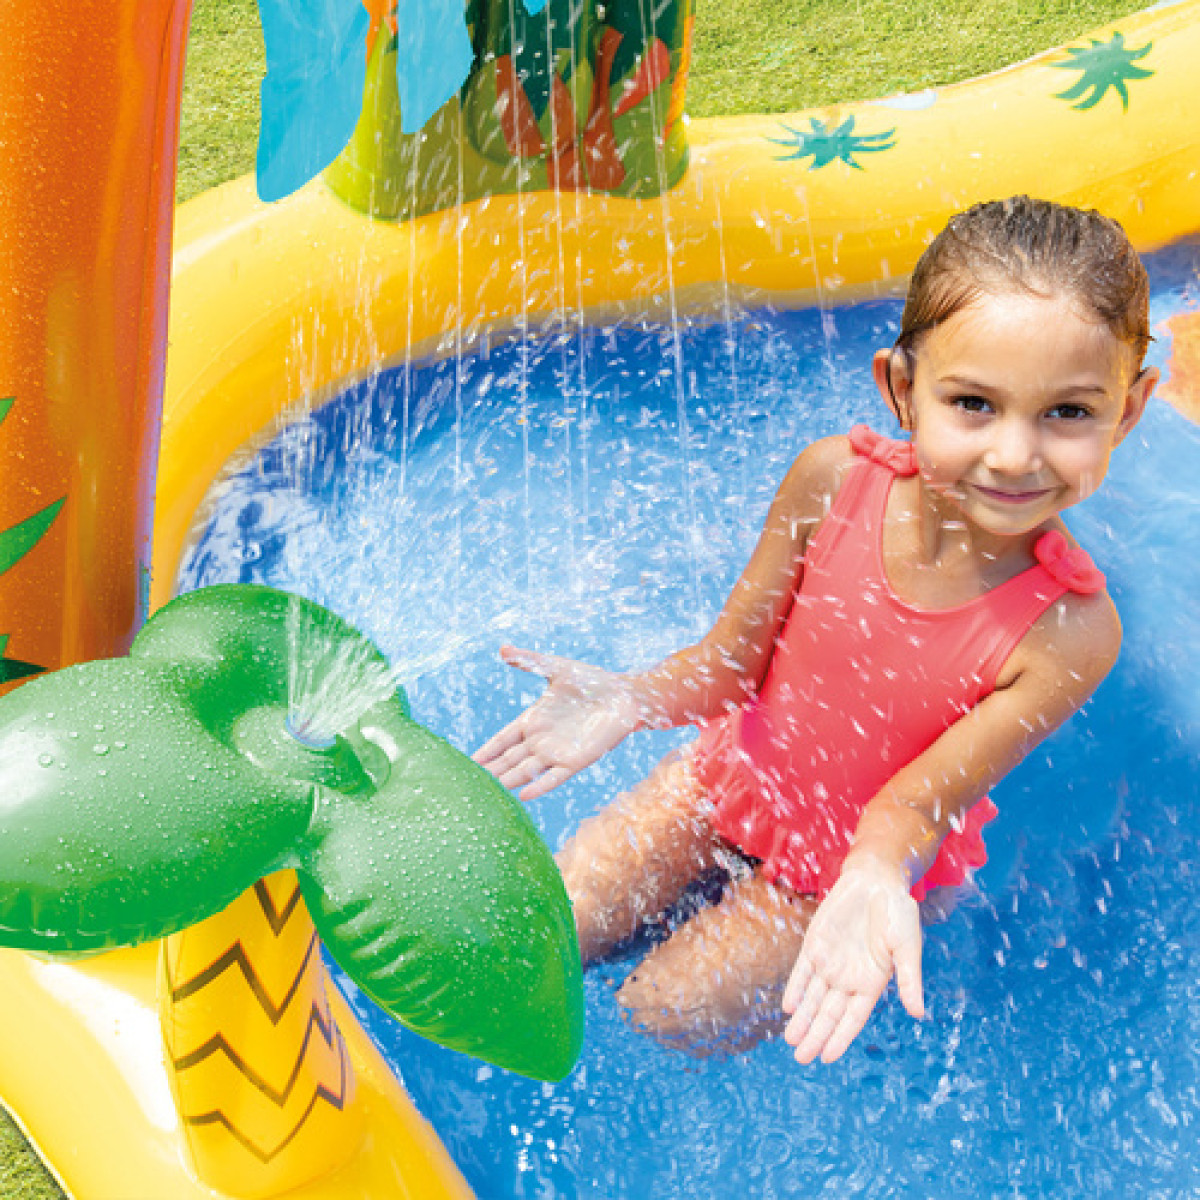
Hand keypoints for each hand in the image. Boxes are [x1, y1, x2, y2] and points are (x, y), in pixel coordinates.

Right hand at [473, 646, 640, 799]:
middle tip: (466, 786)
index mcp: (533, 720)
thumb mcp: (556, 668)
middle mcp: (541, 740)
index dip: (486, 751)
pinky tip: (523, 795)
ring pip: (525, 771)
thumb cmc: (591, 681)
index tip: (466, 762)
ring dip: (508, 782)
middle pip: (509, 760)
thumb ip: (529, 661)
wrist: (624, 695)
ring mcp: (557, 752)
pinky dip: (539, 786)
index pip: (502, 740)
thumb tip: (502, 648)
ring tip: (488, 794)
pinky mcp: (576, 760)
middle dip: (490, 772)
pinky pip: (554, 777)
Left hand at [781, 860, 923, 1063]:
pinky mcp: (815, 944)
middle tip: (801, 1059)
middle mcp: (849, 977)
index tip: (827, 1058)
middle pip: (829, 1013)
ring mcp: (831, 961)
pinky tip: (788, 1006)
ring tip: (791, 1040)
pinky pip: (802, 971)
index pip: (853, 1018)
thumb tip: (918, 1013)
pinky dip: (795, 988)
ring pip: (813, 997)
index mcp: (872, 982)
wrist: (875, 880)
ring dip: (803, 1018)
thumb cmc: (898, 912)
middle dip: (816, 1035)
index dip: (840, 1038)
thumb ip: (909, 979)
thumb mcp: (908, 946)